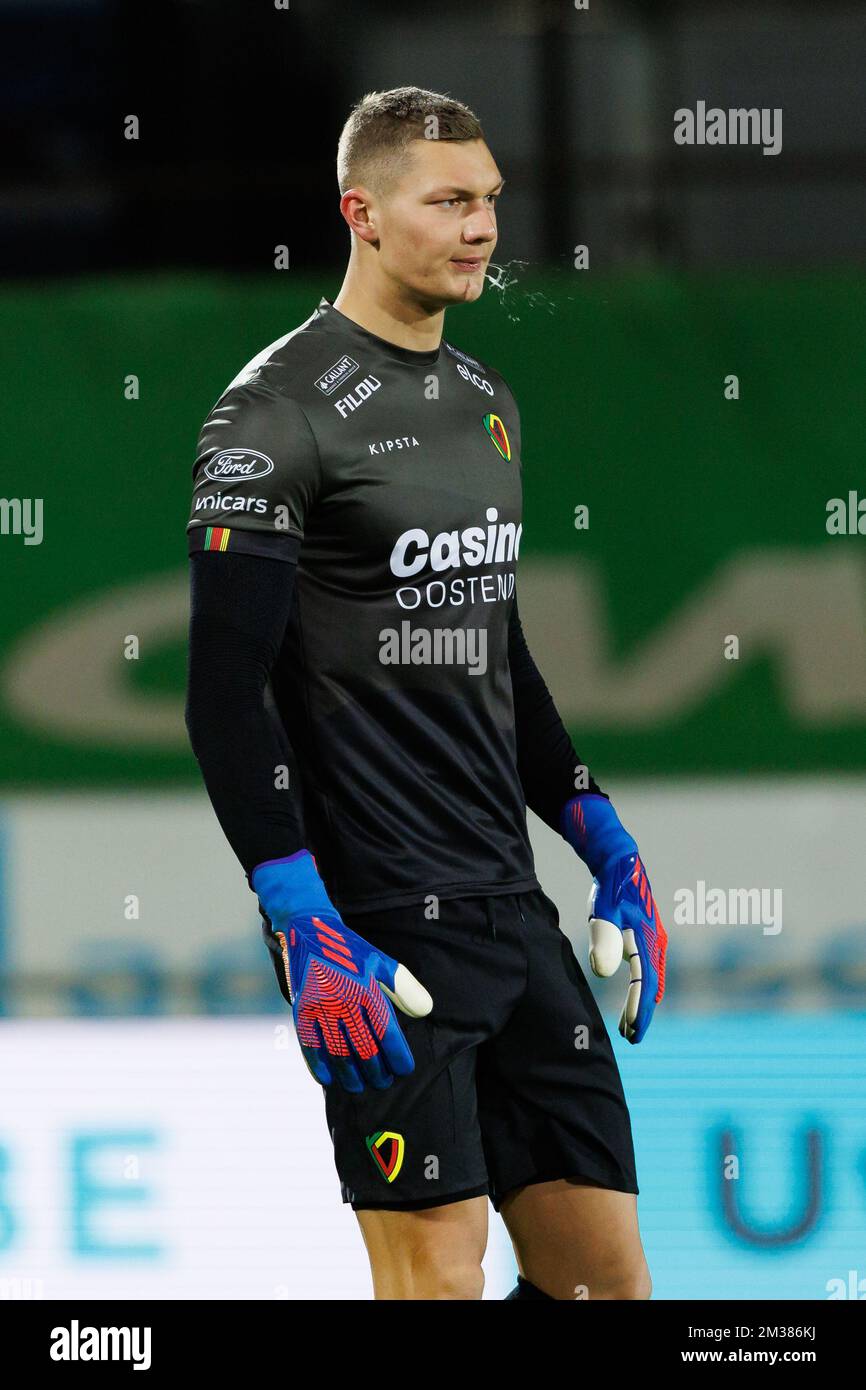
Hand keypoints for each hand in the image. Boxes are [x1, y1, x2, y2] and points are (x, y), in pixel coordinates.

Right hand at [252, 851, 432, 1091]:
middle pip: (363, 1048)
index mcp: (366, 988)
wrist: (309, 931)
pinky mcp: (301, 1011)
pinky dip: (318, 1066)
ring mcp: (320, 1008)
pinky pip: (310, 1046)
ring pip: (338, 1053)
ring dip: (350, 1075)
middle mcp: (344, 1000)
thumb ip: (405, 987)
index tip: (405, 1070)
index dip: (397, 1055)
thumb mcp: (381, 962)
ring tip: (360, 1087)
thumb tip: (426, 1011)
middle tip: (383, 1082)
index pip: (387, 1032)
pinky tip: (328, 1080)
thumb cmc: (351, 951)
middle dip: (376, 1071)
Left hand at [587, 851, 666, 1043]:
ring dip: (643, 1003)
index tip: (631, 1031)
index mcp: (647, 940)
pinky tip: (634, 999)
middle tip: (631, 1038)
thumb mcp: (602, 913)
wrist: (621, 865)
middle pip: (653, 986)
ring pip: (652, 980)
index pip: (645, 982)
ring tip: (629, 1027)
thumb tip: (603, 974)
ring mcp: (656, 941)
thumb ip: (602, 940)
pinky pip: (649, 971)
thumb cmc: (609, 890)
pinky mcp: (649, 938)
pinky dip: (643, 989)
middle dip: (643, 1013)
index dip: (638, 1008)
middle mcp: (657, 944)